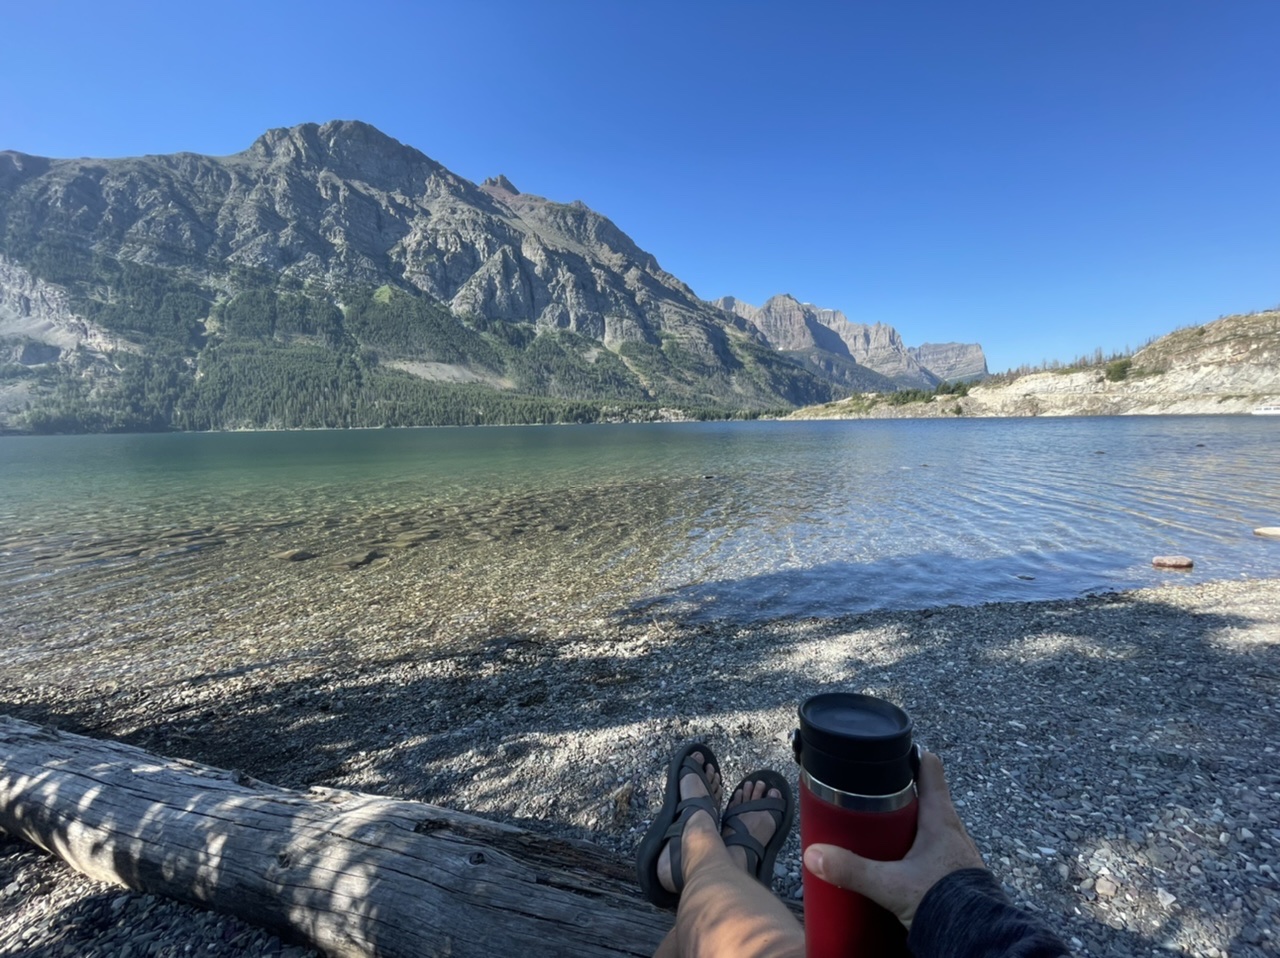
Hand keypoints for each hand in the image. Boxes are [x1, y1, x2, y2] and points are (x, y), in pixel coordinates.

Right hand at [802, 750, 984, 929]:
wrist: (978, 939)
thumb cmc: (947, 902)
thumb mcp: (891, 884)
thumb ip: (851, 870)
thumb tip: (815, 855)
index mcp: (941, 818)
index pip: (930, 769)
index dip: (912, 754)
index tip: (891, 749)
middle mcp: (952, 830)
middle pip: (924, 798)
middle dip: (898, 795)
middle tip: (870, 795)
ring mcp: (954, 853)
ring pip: (927, 826)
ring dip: (906, 825)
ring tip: (878, 830)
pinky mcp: (953, 875)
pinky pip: (931, 852)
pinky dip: (914, 851)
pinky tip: (897, 863)